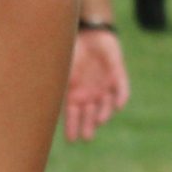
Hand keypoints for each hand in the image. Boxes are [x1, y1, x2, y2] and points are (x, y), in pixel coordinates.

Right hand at [63, 28, 129, 142]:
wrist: (89, 32)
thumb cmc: (72, 50)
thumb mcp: (62, 68)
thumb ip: (60, 83)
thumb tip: (49, 98)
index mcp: (75, 94)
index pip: (73, 115)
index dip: (72, 127)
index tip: (71, 139)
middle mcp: (91, 94)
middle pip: (90, 115)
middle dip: (88, 126)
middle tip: (87, 136)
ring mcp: (105, 86)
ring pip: (106, 105)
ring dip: (103, 113)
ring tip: (99, 120)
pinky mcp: (118, 76)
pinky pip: (122, 90)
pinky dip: (121, 97)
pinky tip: (119, 106)